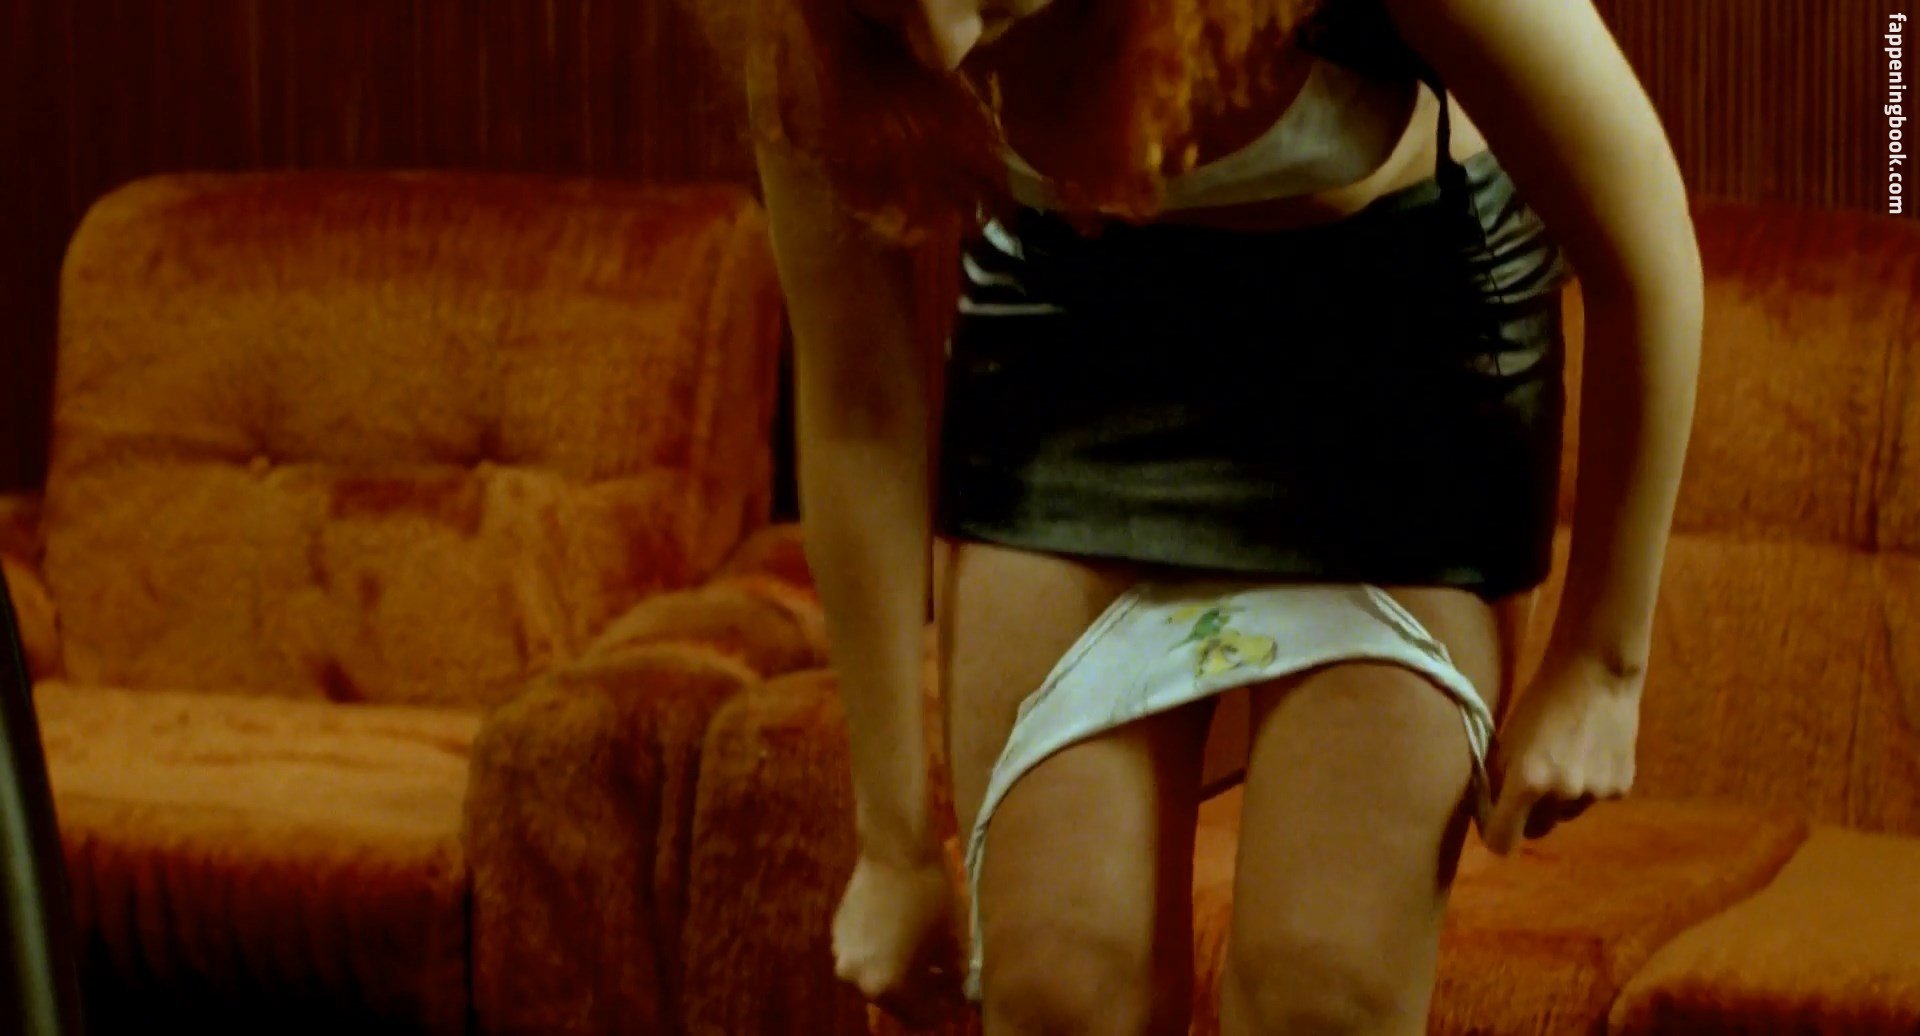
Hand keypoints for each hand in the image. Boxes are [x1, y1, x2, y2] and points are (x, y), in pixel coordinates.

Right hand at [832, 847, 965, 1029]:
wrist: (895, 850)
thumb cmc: (930, 897)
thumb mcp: (952, 942)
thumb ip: (951, 976)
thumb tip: (956, 989)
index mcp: (886, 986)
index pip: (920, 1016)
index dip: (943, 1009)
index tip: (957, 1000)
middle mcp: (857, 979)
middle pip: (894, 1000)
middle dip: (920, 993)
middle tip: (943, 979)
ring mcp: (842, 956)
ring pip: (877, 976)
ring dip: (900, 973)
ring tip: (923, 956)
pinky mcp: (837, 933)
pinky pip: (865, 955)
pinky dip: (883, 953)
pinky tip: (901, 936)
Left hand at [1482, 653, 1641, 854]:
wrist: (1596, 674)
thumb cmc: (1540, 702)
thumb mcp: (1507, 739)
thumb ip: (1497, 779)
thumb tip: (1488, 815)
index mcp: (1526, 782)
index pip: (1503, 841)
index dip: (1496, 836)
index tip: (1495, 826)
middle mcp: (1561, 795)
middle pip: (1537, 830)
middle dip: (1528, 816)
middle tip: (1531, 786)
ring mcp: (1595, 794)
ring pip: (1567, 815)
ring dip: (1561, 800)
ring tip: (1566, 760)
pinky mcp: (1620, 789)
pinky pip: (1595, 800)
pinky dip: (1590, 786)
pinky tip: (1592, 754)